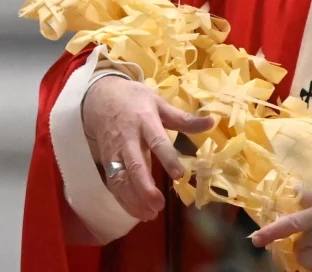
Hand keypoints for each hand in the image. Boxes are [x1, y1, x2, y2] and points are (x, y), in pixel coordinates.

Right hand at [81, 75, 213, 220]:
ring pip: (120, 178)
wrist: (99, 97)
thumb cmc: (134, 100)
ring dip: (133, 198)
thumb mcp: (159, 103)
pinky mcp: (106, 161)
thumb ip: (183, 118)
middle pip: (133, 165)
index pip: (156, 141)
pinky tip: (138, 211)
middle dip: (144, 187)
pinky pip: (113, 184)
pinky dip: (123, 200)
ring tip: (149, 214)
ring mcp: (114, 151)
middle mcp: (127, 138)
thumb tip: (212, 122)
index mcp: (144, 121)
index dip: (167, 159)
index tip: (179, 176)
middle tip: (158, 205)